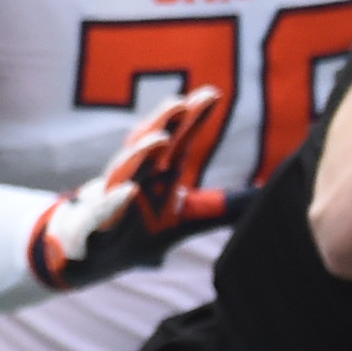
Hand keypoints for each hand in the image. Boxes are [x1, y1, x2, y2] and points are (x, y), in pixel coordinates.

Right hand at [29, 89, 237, 290]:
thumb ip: (222, 207)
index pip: (177, 140)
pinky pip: (103, 213)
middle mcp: (133, 180)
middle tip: (182, 102)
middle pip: (149, 147)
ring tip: (159, 139)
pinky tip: (128, 191)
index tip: (212, 94)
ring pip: (123, 173)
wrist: (84, 256)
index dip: (192, 118)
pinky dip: (114, 202)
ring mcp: (110, 201)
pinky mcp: (93, 227)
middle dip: (163, 123)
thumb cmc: (138, 227)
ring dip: (139, 155)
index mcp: (157, 175)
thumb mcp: (186, 218)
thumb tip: (267, 195)